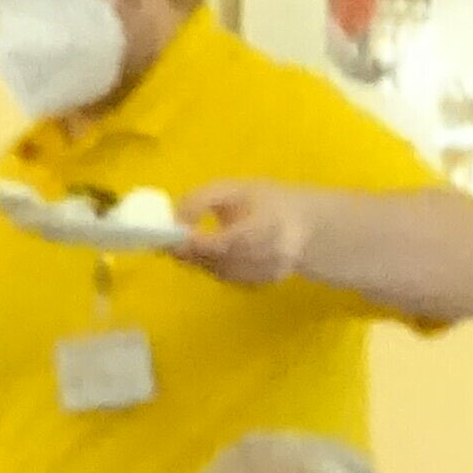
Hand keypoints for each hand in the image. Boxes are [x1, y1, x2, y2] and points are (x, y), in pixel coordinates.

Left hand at [177, 179, 337, 291]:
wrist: (302, 226)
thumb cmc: (264, 201)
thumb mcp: (234, 188)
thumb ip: (202, 199)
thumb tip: (175, 220)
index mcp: (271, 222)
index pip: (234, 241)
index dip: (203, 243)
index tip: (177, 236)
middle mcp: (275, 253)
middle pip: (225, 261)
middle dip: (194, 252)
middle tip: (170, 241)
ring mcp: (270, 272)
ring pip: (223, 273)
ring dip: (201, 260)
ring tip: (189, 243)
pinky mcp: (263, 284)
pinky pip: (229, 278)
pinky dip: (213, 267)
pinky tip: (209, 253)